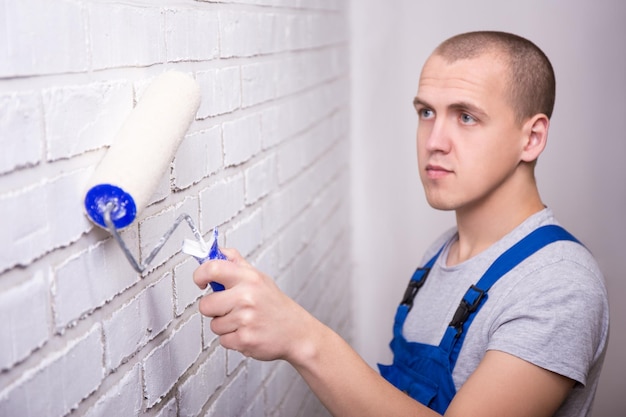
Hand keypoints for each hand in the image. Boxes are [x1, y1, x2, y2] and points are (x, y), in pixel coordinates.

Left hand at [193, 247, 315, 362]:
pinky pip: (223, 340)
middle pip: (205, 304)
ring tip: (243, 321)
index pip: (213, 269)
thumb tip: (216, 251)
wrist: (296, 332)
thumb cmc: (275, 305)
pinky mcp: (245, 339)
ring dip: (225, 326)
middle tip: (229, 308)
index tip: (200, 281)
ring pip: (214, 325)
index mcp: (249, 278)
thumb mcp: (259, 278)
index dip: (200, 275)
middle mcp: (247, 297)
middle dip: (213, 309)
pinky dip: (233, 339)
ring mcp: (245, 319)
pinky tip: (247, 332)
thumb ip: (236, 263)